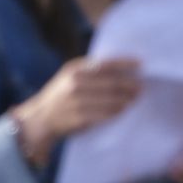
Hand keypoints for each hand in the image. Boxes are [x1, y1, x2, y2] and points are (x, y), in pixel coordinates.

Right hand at [10, 58, 139, 164]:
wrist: (40, 119)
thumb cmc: (59, 96)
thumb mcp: (69, 77)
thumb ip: (89, 72)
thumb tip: (120, 70)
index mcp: (74, 69)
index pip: (105, 64)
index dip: (125, 63)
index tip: (141, 64)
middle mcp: (76, 83)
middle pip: (111, 83)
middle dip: (129, 85)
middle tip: (141, 87)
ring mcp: (78, 101)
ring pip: (111, 100)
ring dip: (126, 100)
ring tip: (135, 99)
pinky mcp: (81, 118)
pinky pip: (105, 115)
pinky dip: (117, 112)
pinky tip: (123, 110)